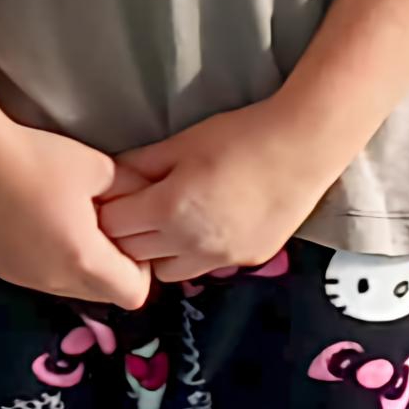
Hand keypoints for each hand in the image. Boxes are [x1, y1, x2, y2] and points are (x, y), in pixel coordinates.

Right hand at [0, 85, 150, 310]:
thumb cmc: (36, 157)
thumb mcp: (99, 167)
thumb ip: (132, 190)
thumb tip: (144, 201)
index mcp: (82, 260)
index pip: (135, 293)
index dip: (141, 265)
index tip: (127, 232)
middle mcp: (52, 281)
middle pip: (103, 294)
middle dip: (111, 265)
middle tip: (102, 223)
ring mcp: (23, 279)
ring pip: (70, 286)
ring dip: (78, 262)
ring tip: (66, 218)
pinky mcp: (0, 268)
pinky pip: (41, 276)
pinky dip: (49, 257)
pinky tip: (37, 219)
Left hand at [98, 102, 332, 286]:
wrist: (302, 148)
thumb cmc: (238, 136)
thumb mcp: (181, 142)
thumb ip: (141, 163)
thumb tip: (110, 176)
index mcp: (168, 210)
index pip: (113, 227)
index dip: (107, 212)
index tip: (109, 199)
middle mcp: (190, 244)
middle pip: (133, 256)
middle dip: (125, 236)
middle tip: (131, 212)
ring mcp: (219, 259)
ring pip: (166, 272)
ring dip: (156, 253)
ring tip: (165, 224)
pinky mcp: (245, 261)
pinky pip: (202, 268)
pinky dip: (190, 254)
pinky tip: (201, 226)